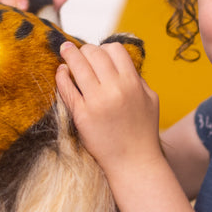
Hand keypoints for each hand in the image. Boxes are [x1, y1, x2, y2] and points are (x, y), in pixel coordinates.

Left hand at [56, 41, 160, 175]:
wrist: (133, 162)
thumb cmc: (143, 132)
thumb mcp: (149, 99)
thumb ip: (137, 78)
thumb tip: (120, 63)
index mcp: (132, 82)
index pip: (114, 50)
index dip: (104, 48)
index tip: (98, 53)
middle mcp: (114, 88)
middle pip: (94, 53)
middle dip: (85, 49)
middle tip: (78, 51)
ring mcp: (96, 101)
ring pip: (78, 65)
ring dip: (69, 54)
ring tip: (64, 50)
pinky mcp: (81, 115)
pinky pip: (66, 87)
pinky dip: (62, 76)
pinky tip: (61, 72)